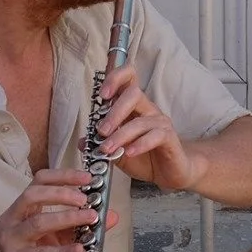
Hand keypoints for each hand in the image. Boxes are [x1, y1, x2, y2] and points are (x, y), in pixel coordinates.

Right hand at [0, 168, 117, 251]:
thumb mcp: (57, 238)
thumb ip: (80, 225)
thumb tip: (111, 215)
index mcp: (22, 209)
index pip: (39, 181)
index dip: (63, 176)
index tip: (86, 178)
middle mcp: (12, 219)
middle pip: (33, 195)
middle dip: (62, 194)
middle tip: (85, 199)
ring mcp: (11, 240)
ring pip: (37, 223)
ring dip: (67, 218)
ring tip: (90, 218)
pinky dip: (62, 251)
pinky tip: (80, 249)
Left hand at [95, 66, 205, 190]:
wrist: (168, 173)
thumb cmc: (143, 157)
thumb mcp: (116, 151)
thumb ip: (101, 144)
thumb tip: (82, 141)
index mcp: (134, 107)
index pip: (129, 78)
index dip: (115, 79)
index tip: (102, 95)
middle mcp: (148, 109)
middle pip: (134, 94)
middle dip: (114, 112)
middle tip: (102, 131)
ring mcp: (160, 122)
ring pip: (140, 121)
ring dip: (121, 135)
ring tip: (108, 149)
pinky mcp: (169, 137)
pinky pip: (155, 136)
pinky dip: (140, 144)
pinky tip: (130, 152)